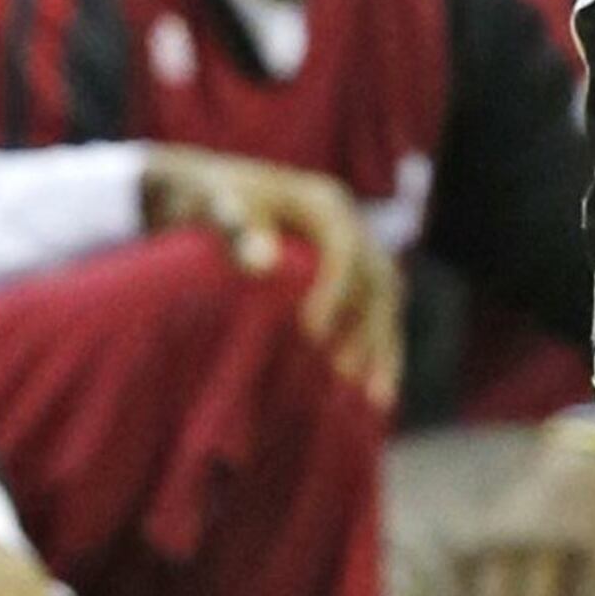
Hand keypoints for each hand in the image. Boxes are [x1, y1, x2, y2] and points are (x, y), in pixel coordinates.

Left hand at [143, 145, 402, 405]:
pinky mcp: (348, 277)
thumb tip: (263, 262)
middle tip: (347, 376)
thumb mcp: (214, 205)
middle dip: (370, 330)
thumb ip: (235, 228)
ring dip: (383, 349)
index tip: (312, 335)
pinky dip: (376, 350)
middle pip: (379, 279)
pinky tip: (370, 392)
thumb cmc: (208, 200)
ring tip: (376, 399)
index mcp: (324, 203)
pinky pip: (374, 314)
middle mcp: (349, 224)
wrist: (208, 196)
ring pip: (386, 302)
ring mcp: (354, 250)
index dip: (336, 291)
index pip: (346, 248)